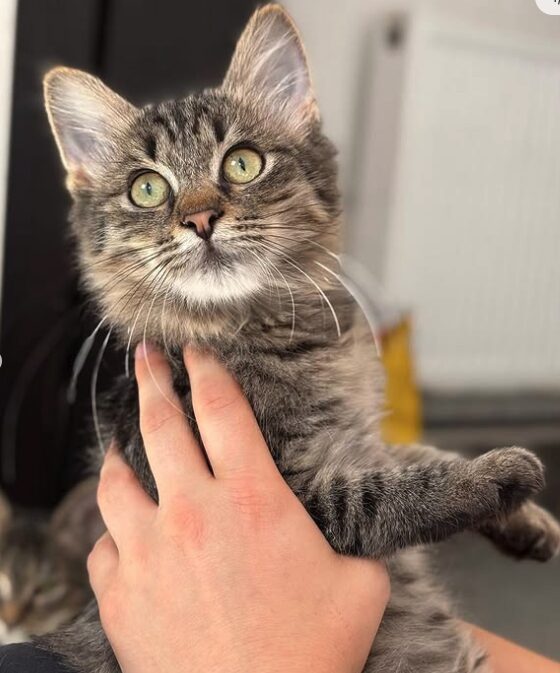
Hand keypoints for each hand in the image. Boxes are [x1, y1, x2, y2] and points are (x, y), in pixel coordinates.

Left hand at [88, 345, 389, 672]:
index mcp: (252, 498)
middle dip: (153, 381)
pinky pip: (105, 548)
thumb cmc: (311, 654)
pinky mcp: (123, 595)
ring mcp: (150, 551)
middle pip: (161, 425)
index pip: (221, 409)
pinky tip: (122, 534)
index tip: (195, 352)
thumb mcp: (361, 585)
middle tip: (146, 358)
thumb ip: (356, 543)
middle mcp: (194, 512)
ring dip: (119, 456)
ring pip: (117, 481)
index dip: (207, 371)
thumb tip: (358, 530)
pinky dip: (114, 535)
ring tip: (119, 445)